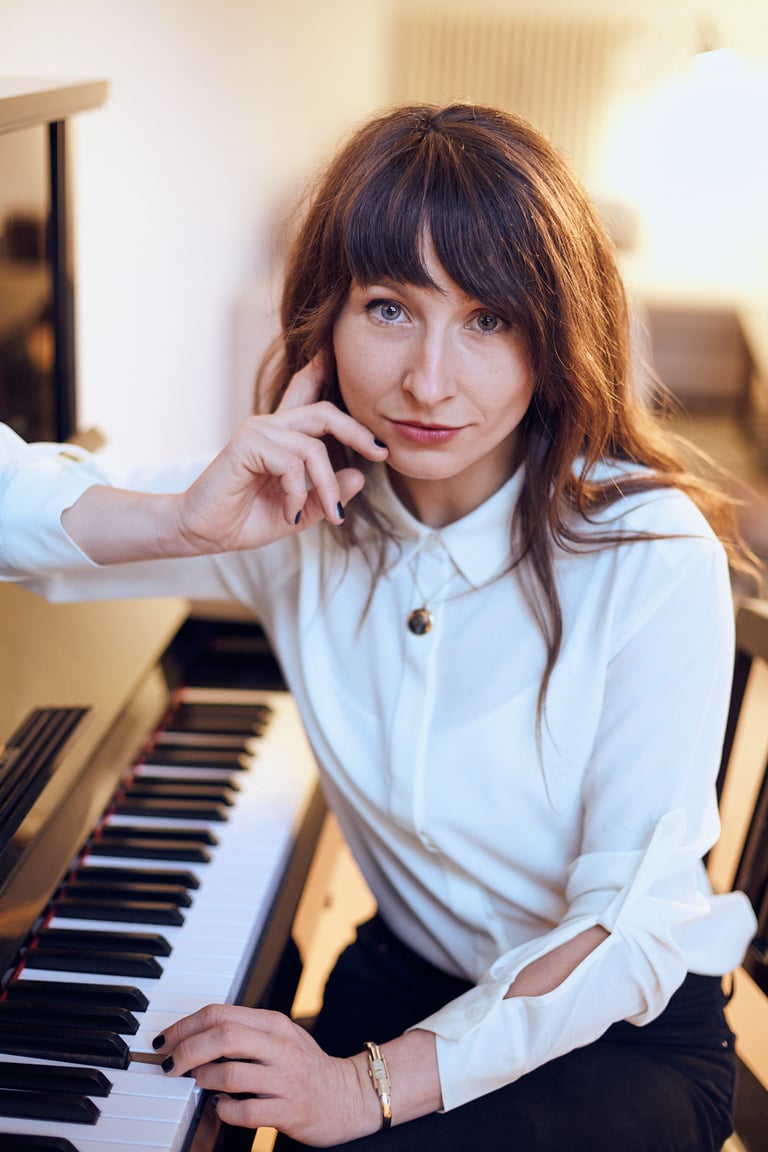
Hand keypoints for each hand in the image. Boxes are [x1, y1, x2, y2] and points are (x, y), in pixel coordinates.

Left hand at [153, 1004, 378, 1146]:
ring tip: (198, 1083)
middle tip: (169, 1065)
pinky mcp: (290, 1111)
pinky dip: (225, 1110)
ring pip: (231, 1073)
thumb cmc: (305, 1067)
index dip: (185, 1026)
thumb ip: (244, 1033)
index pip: (220, 1013)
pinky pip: (246, 1111)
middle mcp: (279, 1047)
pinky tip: (221, 1107)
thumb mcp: (279, 1038)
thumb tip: (194, 1037)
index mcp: (273, 1024)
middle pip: (223, 1037)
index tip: (165, 1041)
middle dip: (186, 1050)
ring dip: (204, 1079)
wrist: (349, 1096)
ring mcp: (286, 1079)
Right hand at [172, 356, 387, 555]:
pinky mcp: (247, 444)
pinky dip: (299, 493)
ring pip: (314, 448)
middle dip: (357, 431)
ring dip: (327, 486)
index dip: (321, 371)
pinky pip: (292, 464)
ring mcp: (258, 431)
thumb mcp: (298, 512)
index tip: (338, 354)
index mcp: (281, 437)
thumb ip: (325, 495)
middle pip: (325, 413)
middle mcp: (270, 426)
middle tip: (380, 453)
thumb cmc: (243, 519)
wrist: (202, 533)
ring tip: (330, 516)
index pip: (304, 393)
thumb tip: (360, 476)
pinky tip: (290, 513)